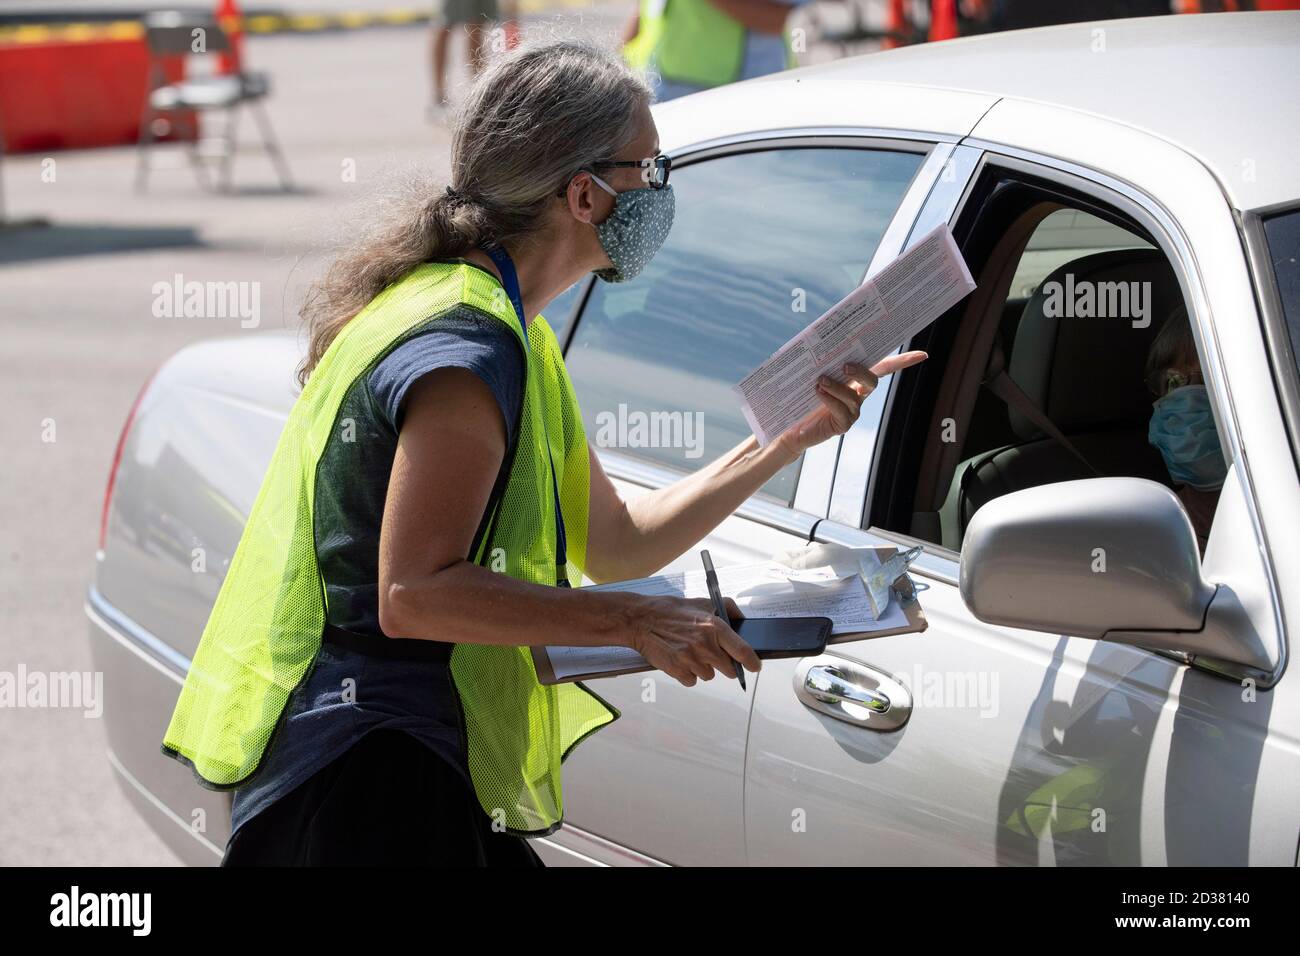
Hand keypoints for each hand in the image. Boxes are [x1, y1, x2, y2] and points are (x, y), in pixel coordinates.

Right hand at [627, 595, 759, 686]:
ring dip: (703, 668)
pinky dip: (688, 674)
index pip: (743, 651)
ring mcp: (691, 659)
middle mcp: (705, 645)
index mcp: (714, 626)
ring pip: (709, 676)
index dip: (752, 662)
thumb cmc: (670, 611)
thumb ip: (727, 610)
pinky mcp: (677, 670)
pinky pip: (692, 681)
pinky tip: (680, 659)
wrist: (640, 620)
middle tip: (710, 652)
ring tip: (689, 652)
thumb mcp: (702, 602)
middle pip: (728, 669)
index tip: (754, 667)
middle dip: (723, 664)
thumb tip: (742, 622)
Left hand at [778, 352, 927, 455]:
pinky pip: (842, 411)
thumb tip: (821, 338)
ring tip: (820, 381)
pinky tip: (817, 393)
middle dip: (862, 371)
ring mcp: (852, 411)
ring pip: (854, 397)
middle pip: (872, 381)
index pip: (883, 367)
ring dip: (837, 386)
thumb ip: (822, 360)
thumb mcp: (811, 373)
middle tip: (845, 365)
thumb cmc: (801, 395)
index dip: (902, 362)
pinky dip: (829, 400)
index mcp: (855, 379)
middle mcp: (858, 394)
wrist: (789, 424)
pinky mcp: (842, 425)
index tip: (922, 354)